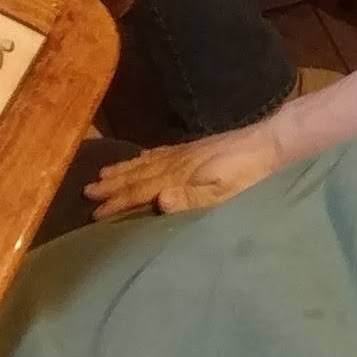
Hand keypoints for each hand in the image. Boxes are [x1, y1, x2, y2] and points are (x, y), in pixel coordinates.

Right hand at [85, 123, 283, 220]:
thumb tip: (158, 200)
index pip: (142, 191)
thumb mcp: (224, 194)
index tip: (94, 212)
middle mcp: (177, 163)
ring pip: (146, 163)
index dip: (118, 202)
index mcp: (181, 177)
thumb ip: (192, 199)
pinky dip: (145, 157)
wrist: (269, 143)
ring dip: (123, 170)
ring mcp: (185, 154)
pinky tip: (140, 158)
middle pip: (138, 175)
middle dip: (112, 184)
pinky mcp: (195, 148)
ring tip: (102, 174)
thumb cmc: (249, 176)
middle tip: (86, 191)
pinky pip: (161, 152)